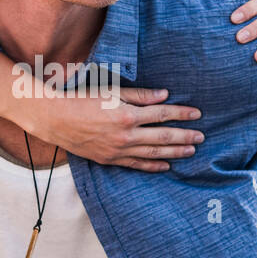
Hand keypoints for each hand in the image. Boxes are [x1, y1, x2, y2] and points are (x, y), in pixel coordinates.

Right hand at [27, 87, 202, 171]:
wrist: (54, 119)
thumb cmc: (81, 99)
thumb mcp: (111, 91)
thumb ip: (139, 96)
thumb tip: (164, 96)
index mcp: (127, 115)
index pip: (162, 115)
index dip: (182, 114)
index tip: (197, 114)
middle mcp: (125, 135)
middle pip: (163, 137)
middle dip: (185, 137)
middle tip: (202, 137)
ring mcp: (118, 150)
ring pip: (153, 154)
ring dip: (174, 153)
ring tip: (191, 151)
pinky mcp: (109, 159)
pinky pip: (136, 165)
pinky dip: (152, 166)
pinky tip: (166, 166)